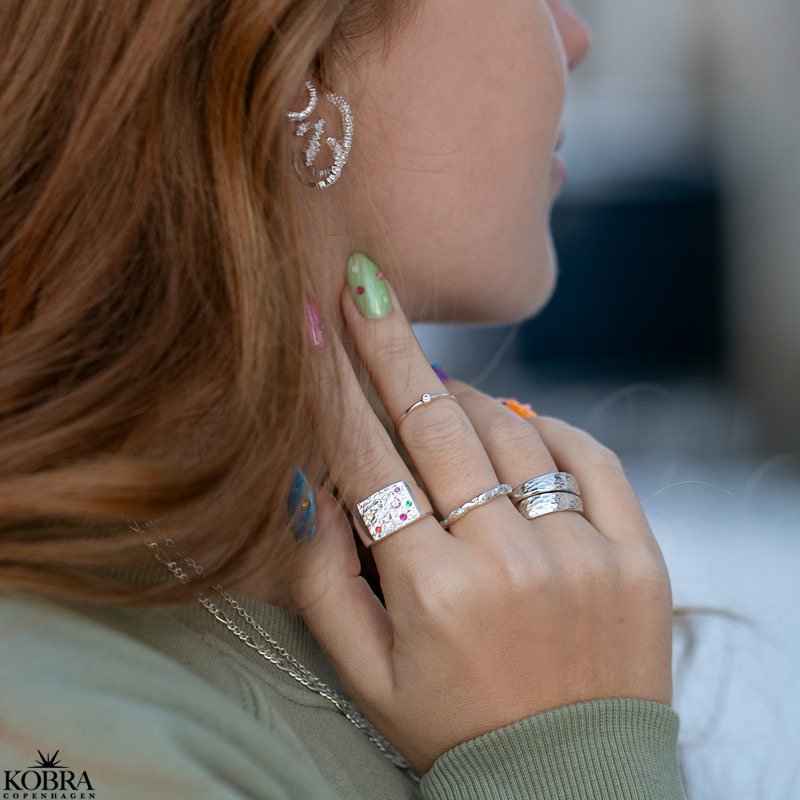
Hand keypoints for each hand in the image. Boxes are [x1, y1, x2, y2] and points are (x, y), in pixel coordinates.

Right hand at [289, 276, 673, 775]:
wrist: (570, 783)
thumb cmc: (454, 727)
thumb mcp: (366, 675)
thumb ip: (323, 580)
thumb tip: (308, 486)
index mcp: (431, 591)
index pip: (367, 459)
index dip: (332, 384)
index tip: (312, 323)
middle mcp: (507, 560)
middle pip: (436, 423)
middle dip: (391, 346)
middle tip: (367, 285)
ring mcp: (581, 553)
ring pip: (512, 431)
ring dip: (467, 397)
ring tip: (439, 389)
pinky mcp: (637, 556)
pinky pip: (590, 456)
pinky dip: (549, 427)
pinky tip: (520, 424)